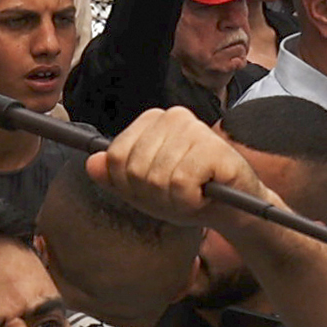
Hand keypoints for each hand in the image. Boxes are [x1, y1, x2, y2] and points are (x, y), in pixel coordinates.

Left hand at [89, 105, 257, 231]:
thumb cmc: (190, 196)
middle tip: (179, 194)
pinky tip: (206, 194)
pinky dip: (190, 201)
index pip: (115, 157)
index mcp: (152, 121)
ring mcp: (194, 129)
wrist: (235, 209)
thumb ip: (115, 177)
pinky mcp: (213, 147)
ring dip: (175, 201)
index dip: (131, 185)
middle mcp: (173, 117)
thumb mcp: (144, 190)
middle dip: (155, 195)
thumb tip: (92, 163)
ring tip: (194, 194)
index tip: (157, 188)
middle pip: (134, 169)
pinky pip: (180, 184)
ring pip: (157, 178)